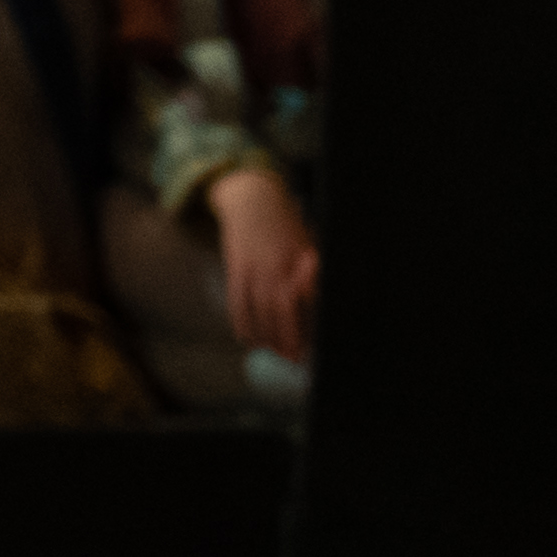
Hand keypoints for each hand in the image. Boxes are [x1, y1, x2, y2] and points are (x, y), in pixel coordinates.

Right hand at [208, 160, 319, 363]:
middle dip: (288, 338)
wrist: (253, 199)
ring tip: (273, 352)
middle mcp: (279, 265)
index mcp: (303, 260)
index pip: (309, 302)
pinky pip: (237, 302)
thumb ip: (313, 276)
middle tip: (293, 358)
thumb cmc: (287, 226)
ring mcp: (255, 266)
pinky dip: (243, 324)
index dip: (311, 327)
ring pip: (259, 310)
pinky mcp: (236, 267)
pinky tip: (249, 338)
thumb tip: (319, 309)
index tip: (313, 345)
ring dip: (267, 337)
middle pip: (282, 310)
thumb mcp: (309, 245)